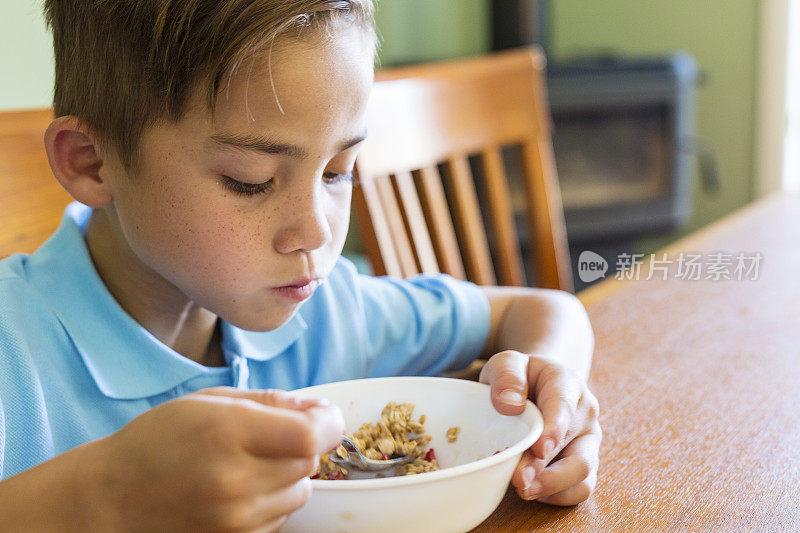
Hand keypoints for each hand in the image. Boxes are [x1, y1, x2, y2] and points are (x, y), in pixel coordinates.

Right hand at [80, 387, 344, 531]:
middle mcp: (235, 482)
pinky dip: (270, 503)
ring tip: (245, 466)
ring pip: (299, 493)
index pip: (311, 435)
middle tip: (268, 437)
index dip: (326, 422)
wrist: (110, 501)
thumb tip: (321, 408)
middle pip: (309, 463)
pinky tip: (236, 492)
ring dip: (287, 476)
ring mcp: (235, 521)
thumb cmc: (157, 441)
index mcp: (227, 433)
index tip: (320, 415)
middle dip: (301, 444)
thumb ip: (271, 401)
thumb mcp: (209, 402)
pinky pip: (279, 519)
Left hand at [479, 350, 600, 504]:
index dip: (554, 430)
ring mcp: (588, 441)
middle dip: (545, 468)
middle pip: (573, 447)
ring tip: (524, 490)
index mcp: (568, 383)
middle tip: (518, 480)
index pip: (564, 407)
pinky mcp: (584, 463)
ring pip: (583, 473)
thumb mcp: (506, 362)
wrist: (537, 384)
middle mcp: (585, 414)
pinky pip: (581, 488)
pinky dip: (558, 496)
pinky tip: (534, 491)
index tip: (538, 448)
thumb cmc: (520, 376)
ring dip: (553, 486)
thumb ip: (507, 375)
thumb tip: (509, 405)